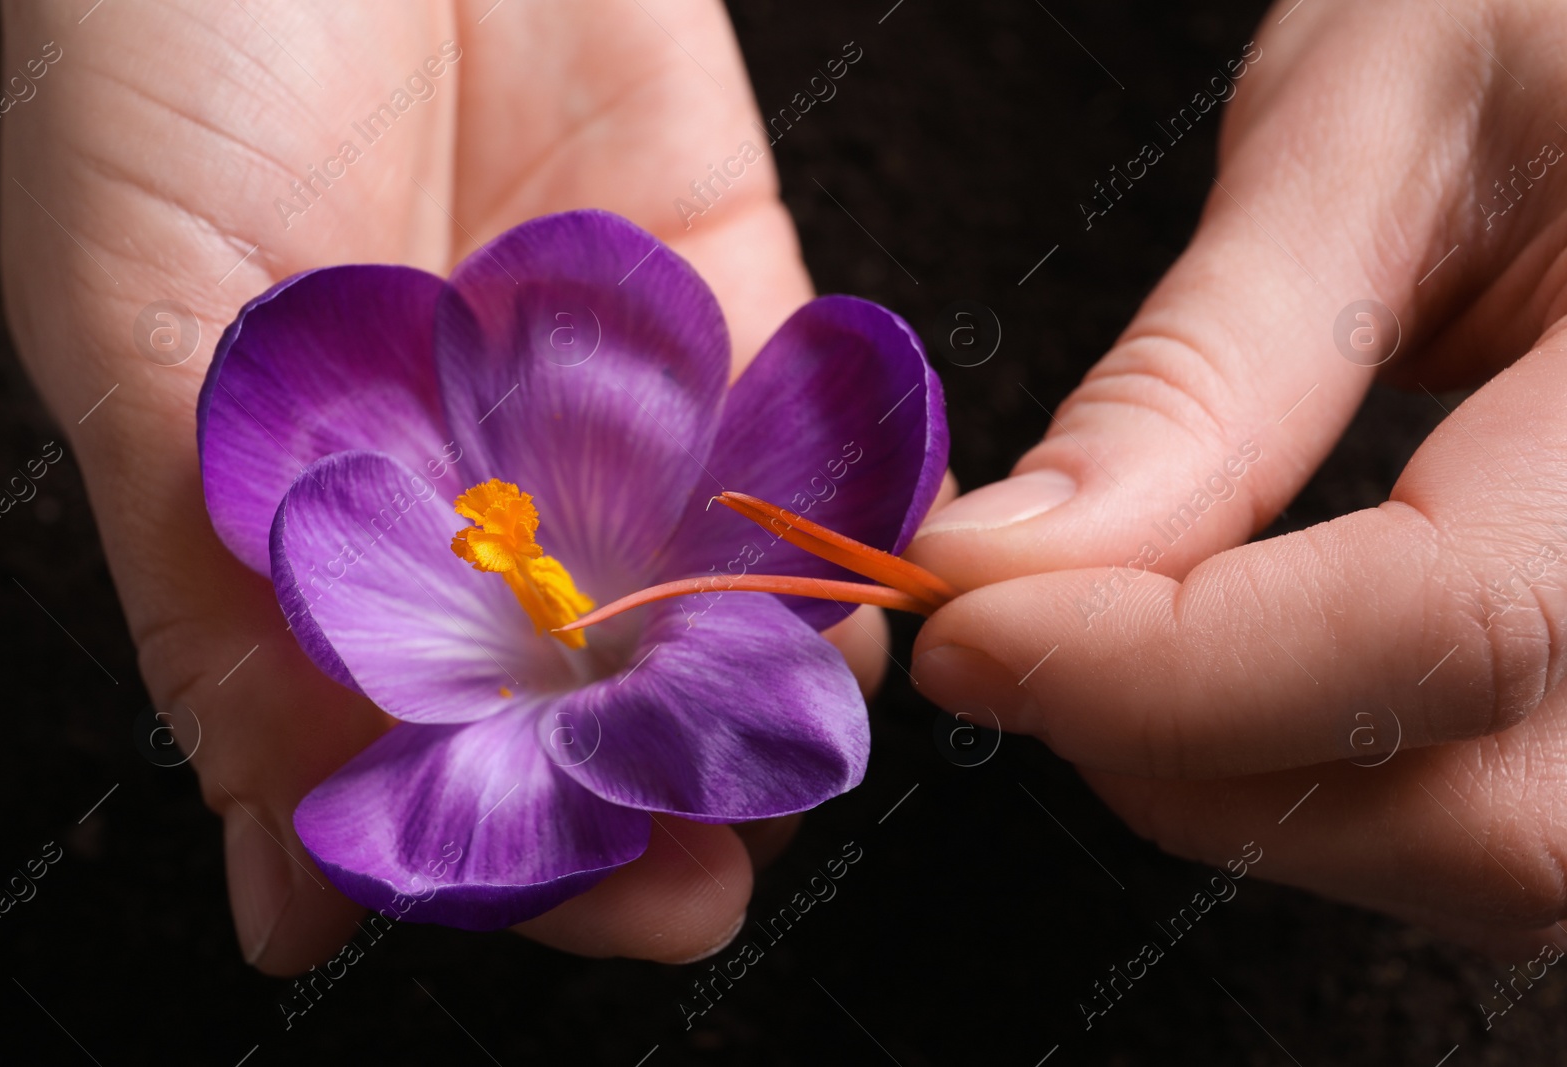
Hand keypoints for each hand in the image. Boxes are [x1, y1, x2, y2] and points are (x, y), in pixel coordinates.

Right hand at [0, 0, 889, 973]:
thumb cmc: (176, 56)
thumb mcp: (143, 332)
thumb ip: (221, 602)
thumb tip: (286, 886)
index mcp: (326, 538)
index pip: (433, 757)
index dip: (525, 849)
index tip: (612, 904)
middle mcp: (478, 499)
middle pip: (593, 705)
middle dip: (666, 789)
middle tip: (722, 861)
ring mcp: (608, 409)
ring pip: (716, 595)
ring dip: (766, 677)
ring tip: (799, 734)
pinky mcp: (725, 301)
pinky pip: (802, 443)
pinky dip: (839, 518)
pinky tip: (860, 593)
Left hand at [910, 0, 1566, 953]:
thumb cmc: (1545, 17)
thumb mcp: (1376, 128)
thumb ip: (1200, 370)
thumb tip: (1002, 563)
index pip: (1440, 621)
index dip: (1163, 666)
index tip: (964, 618)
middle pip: (1472, 811)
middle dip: (1182, 752)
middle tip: (1007, 633)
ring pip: (1479, 849)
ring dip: (1240, 783)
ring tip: (1101, 637)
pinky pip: (1484, 805)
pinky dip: (1316, 771)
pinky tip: (1220, 663)